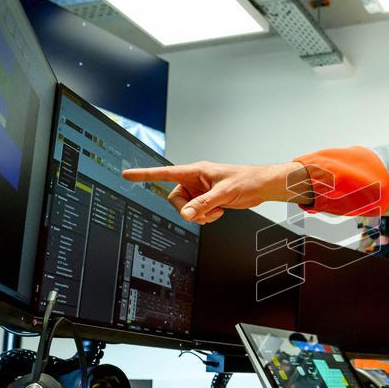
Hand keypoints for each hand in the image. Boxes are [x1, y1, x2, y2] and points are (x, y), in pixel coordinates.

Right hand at [121, 161, 312, 224]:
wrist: (261, 186)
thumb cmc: (246, 180)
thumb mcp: (224, 193)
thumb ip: (204, 205)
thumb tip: (187, 215)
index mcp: (195, 171)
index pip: (164, 172)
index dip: (144, 174)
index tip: (127, 175)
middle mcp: (195, 180)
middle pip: (175, 199)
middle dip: (187, 210)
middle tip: (203, 213)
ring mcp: (200, 191)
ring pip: (185, 208)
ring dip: (198, 215)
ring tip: (216, 212)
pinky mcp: (206, 199)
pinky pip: (196, 212)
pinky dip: (205, 216)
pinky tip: (218, 213)